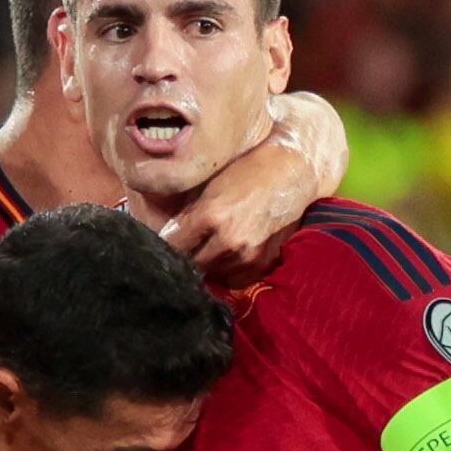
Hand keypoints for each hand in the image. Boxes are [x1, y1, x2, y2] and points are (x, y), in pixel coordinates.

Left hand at [160, 134, 312, 284]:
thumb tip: (165, 234)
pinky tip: (227, 254)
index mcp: (210, 215)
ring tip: (208, 247)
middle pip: (189, 264)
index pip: (171, 246)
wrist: (292, 172)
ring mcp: (247, 255)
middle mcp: (228, 239)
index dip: (161, 246)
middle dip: (184, 256)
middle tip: (184, 247)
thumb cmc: (248, 170)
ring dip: (205, 264)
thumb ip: (187, 213)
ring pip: (210, 273)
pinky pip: (233, 279)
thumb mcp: (211, 185)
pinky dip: (226, 270)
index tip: (158, 245)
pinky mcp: (261, 263)